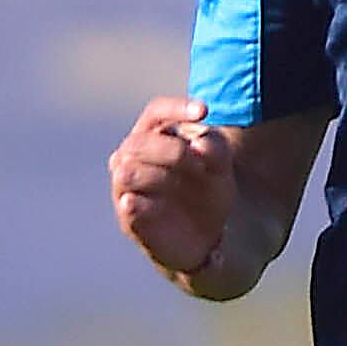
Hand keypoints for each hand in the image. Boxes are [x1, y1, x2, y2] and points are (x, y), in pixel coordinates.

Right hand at [107, 95, 235, 283]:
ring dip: (161, 176)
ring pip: (128, 171)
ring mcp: (126, 188)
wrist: (206, 237)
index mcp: (154, 136)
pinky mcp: (129, 218)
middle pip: (139, 142)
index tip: (204, 111)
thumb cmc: (208, 190)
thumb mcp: (220, 166)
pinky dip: (140, 204)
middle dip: (173, 150)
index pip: (156, 112)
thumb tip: (198, 146)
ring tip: (186, 185)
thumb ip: (215, 147)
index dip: (177, 108)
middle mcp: (132, 157)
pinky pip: (128, 205)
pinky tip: (151, 205)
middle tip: (200, 166)